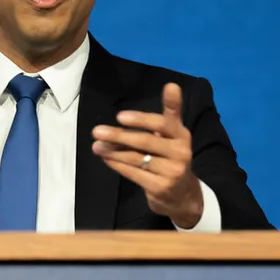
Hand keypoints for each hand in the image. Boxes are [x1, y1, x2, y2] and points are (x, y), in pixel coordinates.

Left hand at [91, 82, 203, 228]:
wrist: (183, 195)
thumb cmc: (172, 157)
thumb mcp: (174, 134)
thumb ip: (171, 111)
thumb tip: (172, 85)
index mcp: (182, 135)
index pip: (163, 123)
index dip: (142, 120)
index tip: (120, 116)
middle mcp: (181, 152)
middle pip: (146, 141)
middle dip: (119, 136)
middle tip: (97, 131)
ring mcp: (172, 172)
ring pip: (137, 158)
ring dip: (113, 151)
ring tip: (96, 145)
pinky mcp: (161, 187)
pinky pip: (134, 174)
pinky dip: (118, 165)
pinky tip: (106, 158)